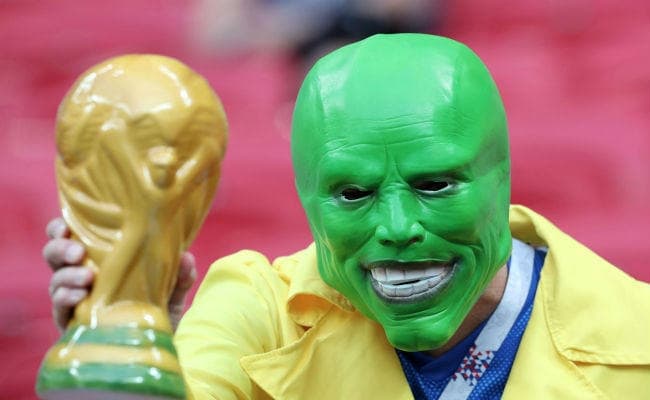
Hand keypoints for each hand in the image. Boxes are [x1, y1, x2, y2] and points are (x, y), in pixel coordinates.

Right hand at [43, 217, 196, 331]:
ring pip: (56, 281)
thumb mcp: (172, 294)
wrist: (153, 353)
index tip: (67, 225)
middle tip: (78, 252)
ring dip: (66, 276)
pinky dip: (66, 299)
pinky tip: (79, 296)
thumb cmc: (157, 315)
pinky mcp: (72, 325)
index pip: (71, 237)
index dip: (61, 229)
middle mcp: (81, 278)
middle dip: (60, 248)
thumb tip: (186, 257)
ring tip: (86, 277)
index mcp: (99, 261)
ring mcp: (74, 302)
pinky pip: (60, 309)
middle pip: (55, 255)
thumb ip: (180, 276)